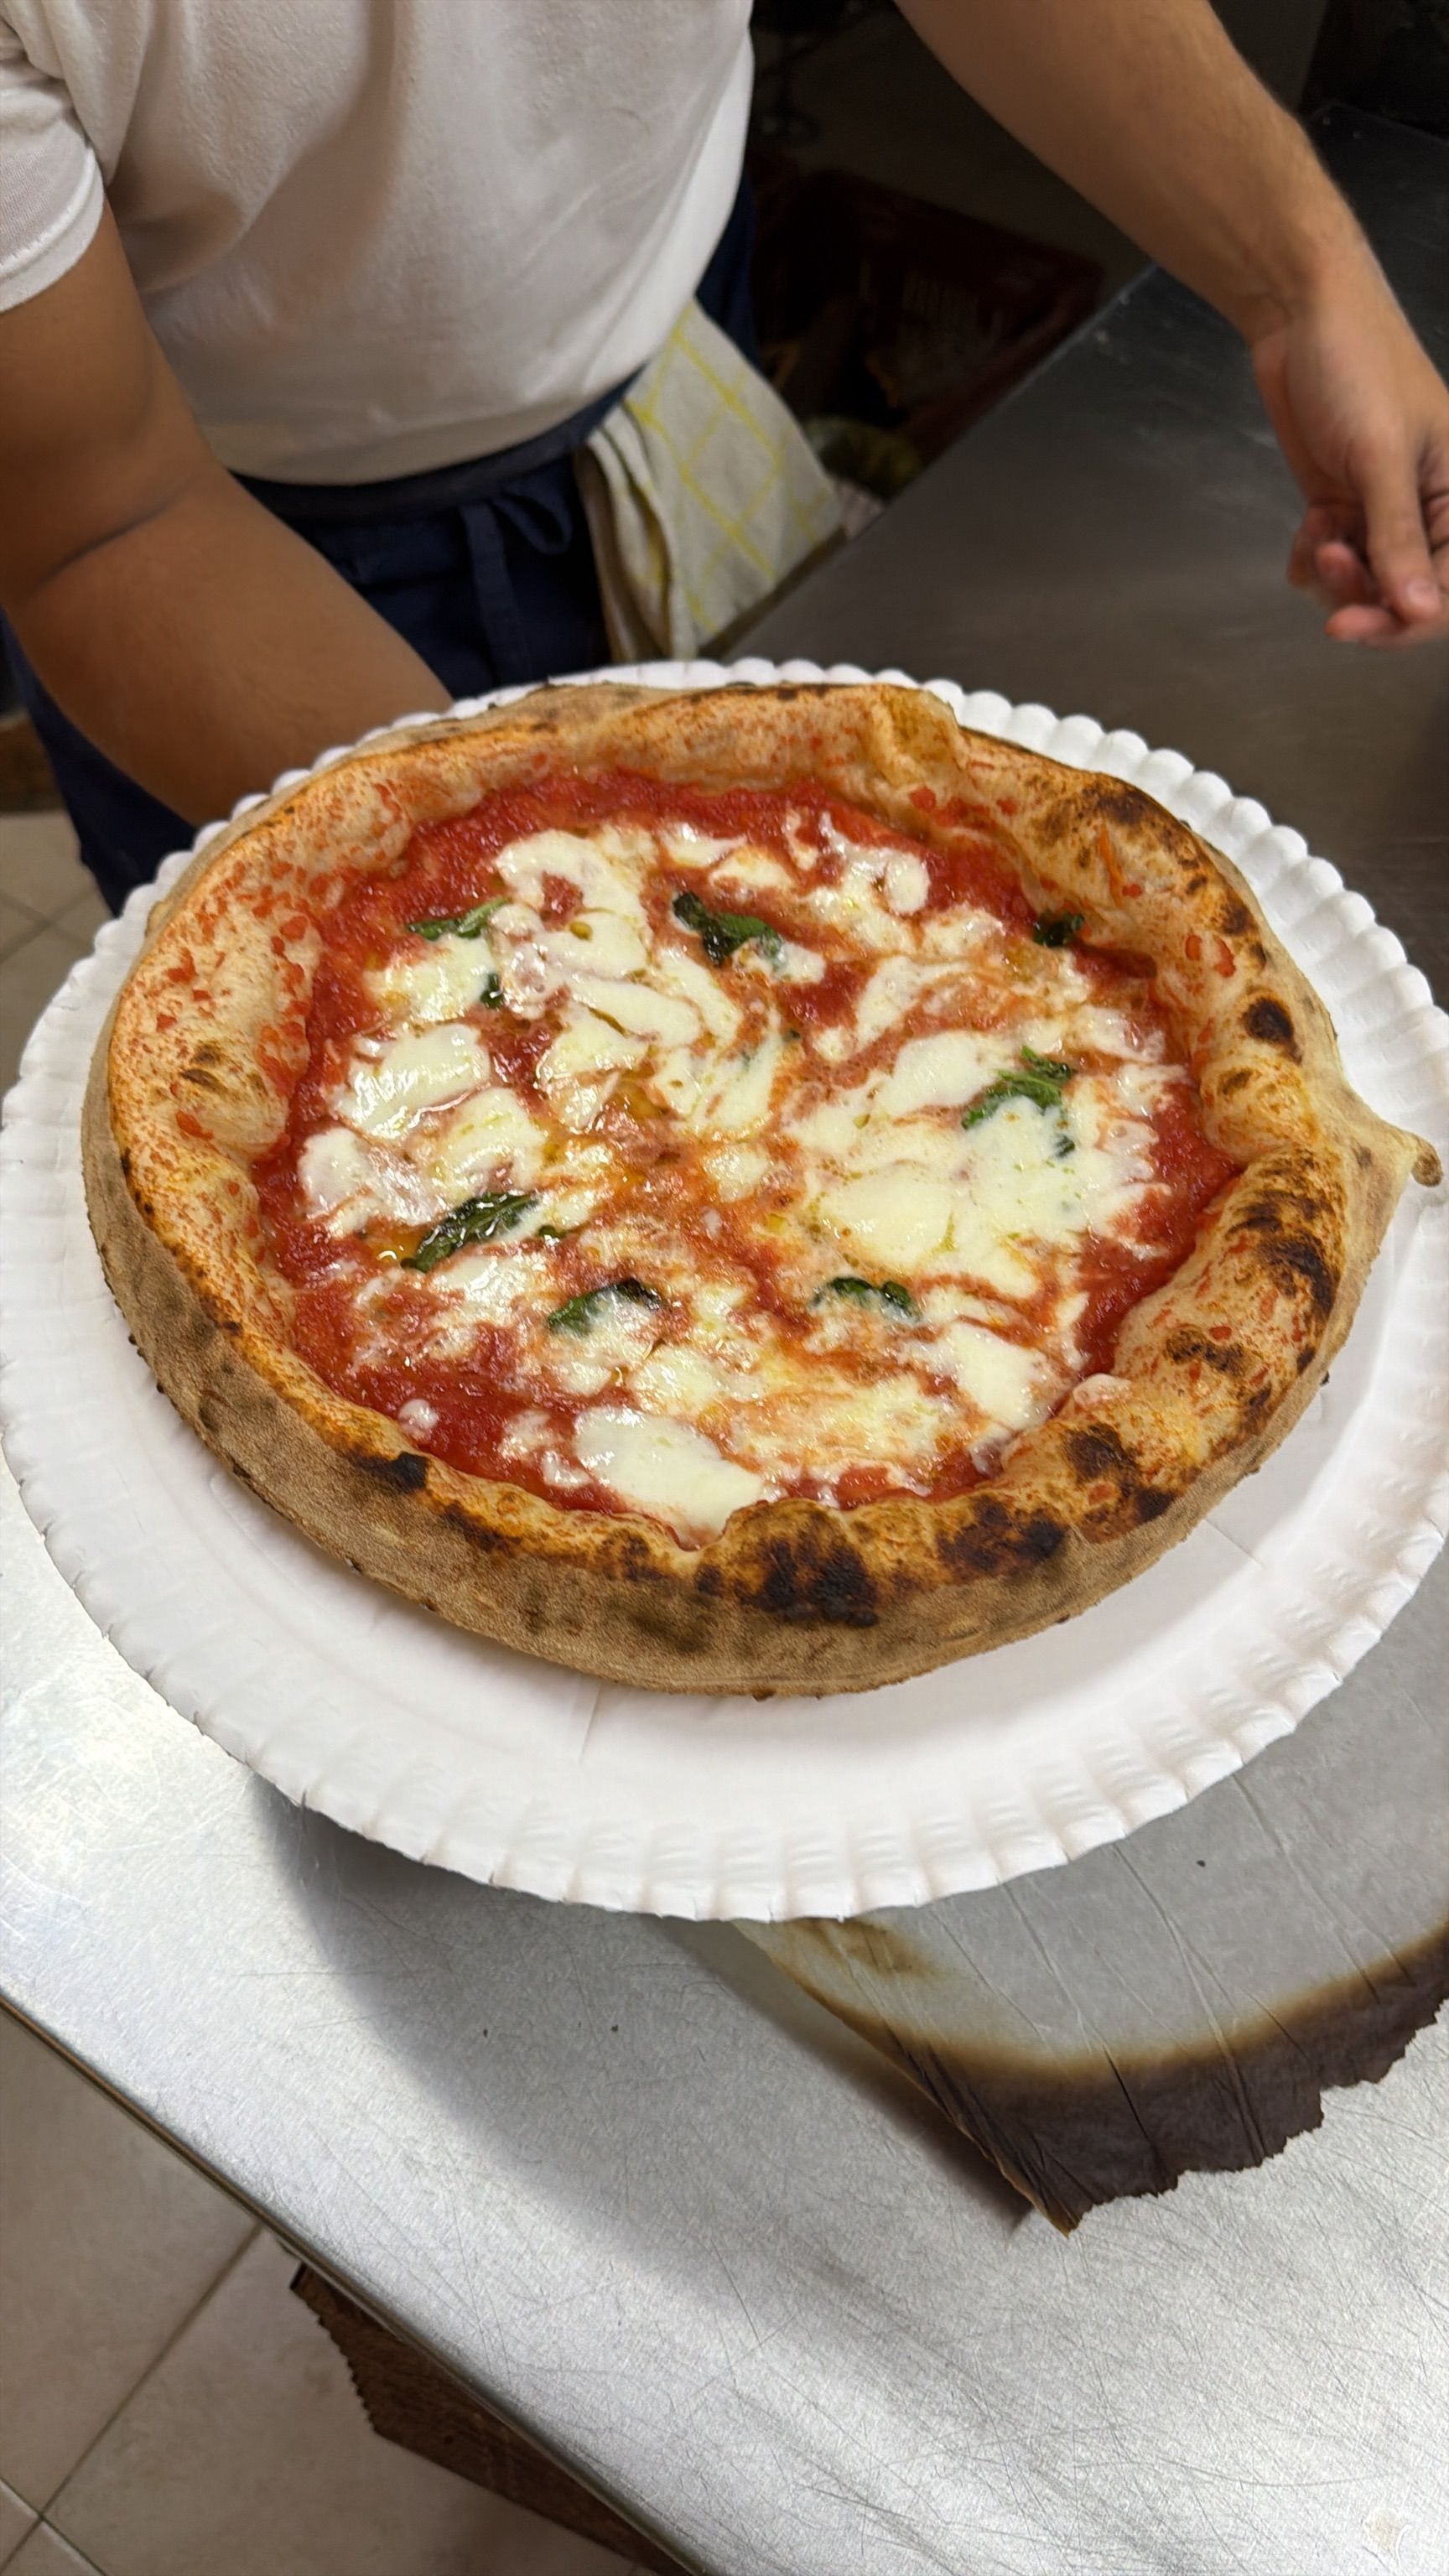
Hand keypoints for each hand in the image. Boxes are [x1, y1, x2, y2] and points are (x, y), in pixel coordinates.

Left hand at [1250, 253, 1448, 647]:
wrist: (1302, 318)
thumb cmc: (1358, 365)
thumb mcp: (1381, 455)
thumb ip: (1397, 536)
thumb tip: (1418, 611)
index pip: (1447, 591)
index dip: (1403, 622)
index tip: (1349, 626)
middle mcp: (1430, 511)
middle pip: (1402, 599)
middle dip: (1361, 594)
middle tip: (1328, 563)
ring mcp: (1383, 513)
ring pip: (1362, 588)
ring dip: (1333, 573)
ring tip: (1318, 527)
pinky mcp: (1344, 507)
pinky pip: (1330, 566)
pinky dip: (1313, 559)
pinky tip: (1308, 525)